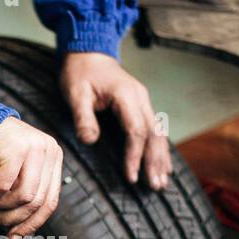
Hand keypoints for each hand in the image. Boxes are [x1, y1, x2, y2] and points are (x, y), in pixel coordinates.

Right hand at [0, 116, 62, 238]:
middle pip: (36, 202)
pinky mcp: (16, 147)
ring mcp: (35, 147)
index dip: (31, 224)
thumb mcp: (14, 174)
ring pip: (21, 196)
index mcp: (53, 157)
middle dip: (9, 217)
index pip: (50, 201)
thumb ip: (22, 197)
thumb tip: (19, 234)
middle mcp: (49, 150)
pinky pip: (1, 185)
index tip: (14, 237)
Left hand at [60, 52, 170, 189]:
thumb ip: (83, 117)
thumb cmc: (80, 73)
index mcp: (126, 95)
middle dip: (154, 162)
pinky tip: (163, 164)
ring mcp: (144, 101)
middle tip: (155, 186)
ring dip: (161, 158)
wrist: (88, 51)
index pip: (135, 131)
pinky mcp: (141, 105)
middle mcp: (141, 98)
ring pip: (159, 133)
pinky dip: (160, 148)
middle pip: (153, 135)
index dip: (134, 156)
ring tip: (163, 182)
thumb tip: (90, 141)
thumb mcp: (75, 93)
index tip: (130, 177)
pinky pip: (155, 129)